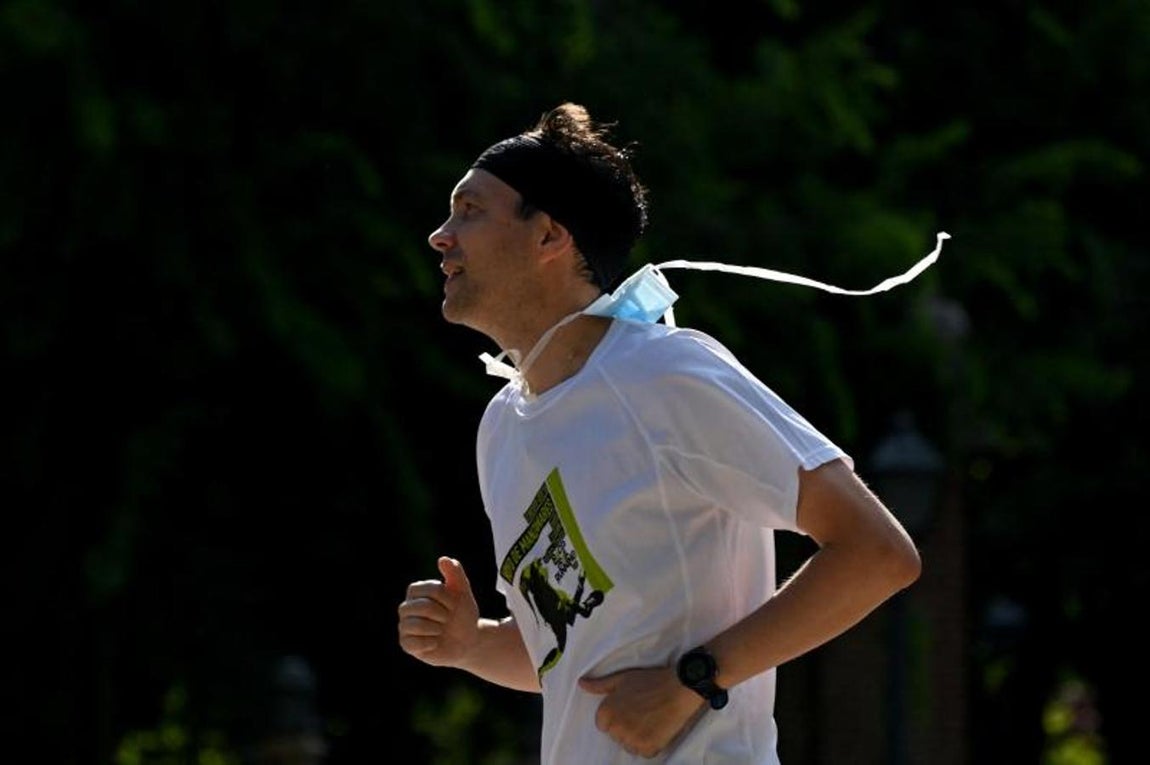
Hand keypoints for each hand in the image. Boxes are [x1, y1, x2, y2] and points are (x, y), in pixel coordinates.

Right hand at [397, 556, 479, 667]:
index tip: (453, 604)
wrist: (467, 640)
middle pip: (423, 607)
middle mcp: (406, 607)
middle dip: (442, 614)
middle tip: (447, 619)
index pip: (430, 589)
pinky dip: (431, 643)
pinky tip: (435, 642)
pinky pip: (415, 643)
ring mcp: (404, 626)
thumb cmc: (462, 613)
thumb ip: (455, 573)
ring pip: (416, 625)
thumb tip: (443, 559)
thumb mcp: (462, 592)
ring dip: (437, 629)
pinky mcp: (406, 644)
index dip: (447, 598)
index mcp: (417, 591)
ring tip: (440, 630)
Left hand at [579, 665, 704, 757]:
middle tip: (641, 713)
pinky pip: (643, 753)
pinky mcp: (647, 748)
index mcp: (607, 712)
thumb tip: (581, 684)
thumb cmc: (650, 681)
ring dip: (637, 738)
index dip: (616, 716)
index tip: (628, 709)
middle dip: (625, 727)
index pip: (602, 725)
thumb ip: (599, 685)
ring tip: (649, 721)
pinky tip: (656, 730)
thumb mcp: (622, 678)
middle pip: (616, 736)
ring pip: (629, 746)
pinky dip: (650, 745)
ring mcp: (632, 740)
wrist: (678, 689)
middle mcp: (616, 728)